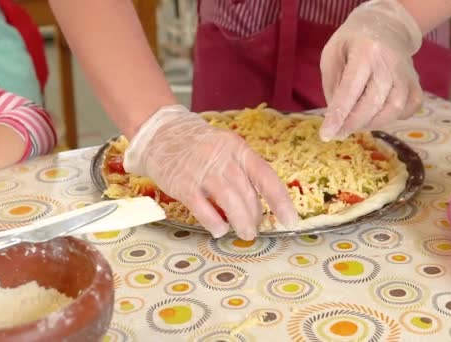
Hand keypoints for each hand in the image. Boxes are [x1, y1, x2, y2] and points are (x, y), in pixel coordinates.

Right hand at [123, 105, 298, 239]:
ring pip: (230, 203)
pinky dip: (215, 223)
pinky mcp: (183, 185)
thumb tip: (261, 200)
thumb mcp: (226, 147)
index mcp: (238, 149)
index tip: (290, 219)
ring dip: (241, 222)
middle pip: (248, 194)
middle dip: (256, 216)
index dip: (280, 200)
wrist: (160, 134)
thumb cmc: (198, 145)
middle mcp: (222, 159)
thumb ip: (242, 169)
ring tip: (245, 234)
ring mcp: (202, 172)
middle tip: (255, 227)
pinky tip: (219, 230)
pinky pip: (204, 209)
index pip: (265, 176)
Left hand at [319, 0, 423, 140]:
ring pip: (394, 109)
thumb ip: (333, 85)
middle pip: (373, 103)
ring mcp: (407, 74)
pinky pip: (408, 109)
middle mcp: (390, 62)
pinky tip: (377, 114)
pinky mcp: (416, 84)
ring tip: (356, 123)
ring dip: (372, 123)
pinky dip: (392, 118)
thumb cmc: (352, 43)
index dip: (338, 115)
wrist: (385, 25)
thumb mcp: (332, 55)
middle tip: (338, 132)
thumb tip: (337, 117)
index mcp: (365, 51)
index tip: (326, 135)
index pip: (350, 90)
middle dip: (353, 123)